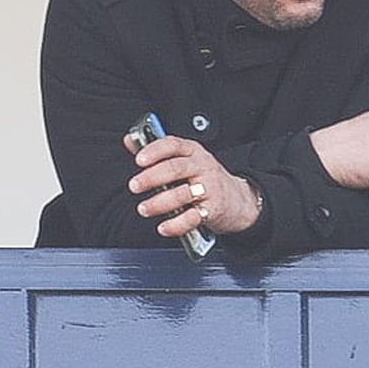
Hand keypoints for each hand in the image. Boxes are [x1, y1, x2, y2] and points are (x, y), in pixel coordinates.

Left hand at [125, 135, 261, 237]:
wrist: (238, 199)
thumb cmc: (204, 178)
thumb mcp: (185, 160)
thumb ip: (157, 152)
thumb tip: (130, 140)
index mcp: (193, 151)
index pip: (173, 145)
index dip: (155, 151)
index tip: (139, 160)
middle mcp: (203, 167)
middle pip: (175, 168)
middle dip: (151, 177)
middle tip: (135, 186)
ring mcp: (210, 188)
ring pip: (182, 194)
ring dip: (159, 203)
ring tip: (144, 208)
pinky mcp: (213, 210)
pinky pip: (192, 218)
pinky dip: (176, 224)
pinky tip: (163, 227)